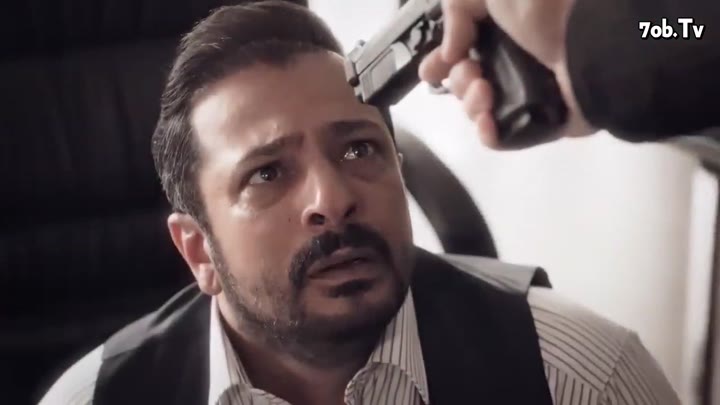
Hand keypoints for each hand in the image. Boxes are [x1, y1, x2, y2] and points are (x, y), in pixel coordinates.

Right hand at [419, 0, 594, 148]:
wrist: (594, 38)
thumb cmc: (545, 5)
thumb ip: (457, 9)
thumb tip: (450, 50)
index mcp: (507, 25)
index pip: (464, 48)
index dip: (442, 61)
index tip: (431, 71)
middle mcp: (518, 56)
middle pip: (467, 81)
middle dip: (459, 80)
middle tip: (472, 74)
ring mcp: (531, 90)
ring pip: (481, 109)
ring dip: (472, 103)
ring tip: (485, 92)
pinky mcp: (545, 120)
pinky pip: (506, 136)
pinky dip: (490, 133)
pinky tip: (488, 122)